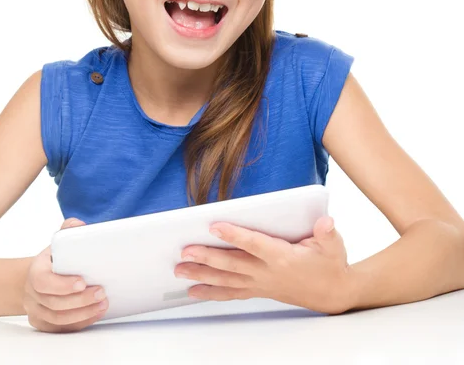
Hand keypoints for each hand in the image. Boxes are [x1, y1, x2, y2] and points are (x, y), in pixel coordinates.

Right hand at [22, 218, 108, 332]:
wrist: (36, 278)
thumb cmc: (52, 260)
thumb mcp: (57, 242)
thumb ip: (68, 230)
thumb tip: (80, 226)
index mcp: (35, 272)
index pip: (43, 282)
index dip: (62, 285)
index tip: (83, 282)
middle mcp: (32, 294)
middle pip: (54, 303)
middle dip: (80, 300)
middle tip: (101, 292)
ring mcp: (36, 311)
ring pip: (58, 319)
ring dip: (83, 313)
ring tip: (103, 303)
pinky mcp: (44, 323)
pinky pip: (61, 329)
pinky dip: (79, 323)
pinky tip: (95, 313)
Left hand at [174, 216, 353, 314]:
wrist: (334, 293)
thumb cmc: (330, 264)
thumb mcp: (333, 245)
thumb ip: (327, 232)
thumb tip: (325, 221)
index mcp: (283, 257)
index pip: (254, 244)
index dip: (235, 235)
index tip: (214, 225)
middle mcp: (268, 272)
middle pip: (233, 264)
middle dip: (207, 258)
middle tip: (185, 251)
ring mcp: (261, 284)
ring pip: (227, 280)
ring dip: (202, 276)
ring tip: (180, 271)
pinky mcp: (259, 290)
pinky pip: (231, 293)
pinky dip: (212, 292)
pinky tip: (194, 291)